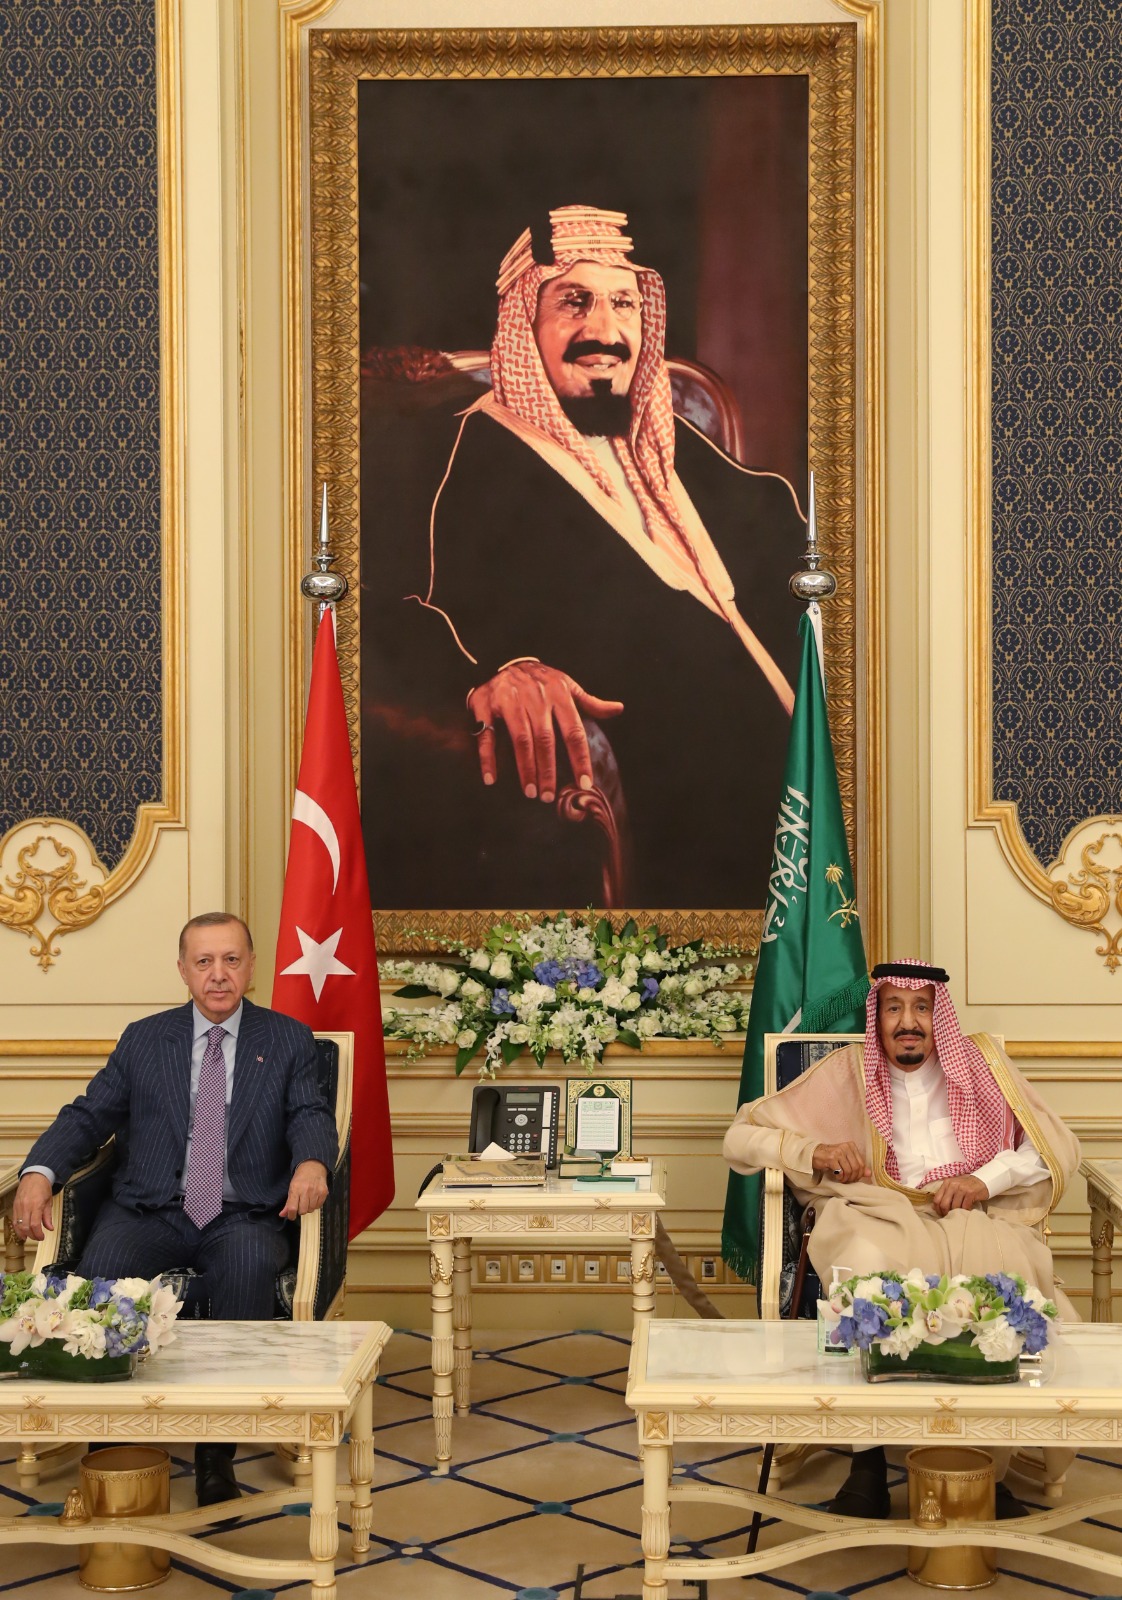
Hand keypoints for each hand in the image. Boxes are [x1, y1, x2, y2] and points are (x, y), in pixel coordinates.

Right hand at [10, 1173, 53, 1241]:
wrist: (34, 1176)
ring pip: (18, 1225)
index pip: (35, 1224)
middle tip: (37, 1237)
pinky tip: (22, 1232)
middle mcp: (26, 1206)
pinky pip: (14, 1220)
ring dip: (23, 1233)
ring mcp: (19, 1206)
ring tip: (29, 1237)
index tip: (42, 1237)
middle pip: (26, 1227)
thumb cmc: (43, 1187)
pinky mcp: (14, 1206)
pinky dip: (17, 1228)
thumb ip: (48, 1216)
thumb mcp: (49, 1201)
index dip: (38, 1234)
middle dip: (32, 1235)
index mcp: (36, 1205)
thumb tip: (50, 1228)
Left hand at [279, 1160, 328, 1219]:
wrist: (313, 1166)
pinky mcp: (324, 1192)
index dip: (291, 1215)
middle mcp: (306, 1190)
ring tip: (307, 1200)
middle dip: (300, 1211)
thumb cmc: (301, 1178)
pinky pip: (319, 1206)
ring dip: (308, 1208)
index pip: (292, 1208)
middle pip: (302, 1211)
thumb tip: (282, 1215)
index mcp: (295, 1189)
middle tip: (300, 1205)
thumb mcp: (291, 1187)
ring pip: (311, 1210)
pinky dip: (315, 1205)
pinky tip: (313, 1199)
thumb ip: (288, 1202)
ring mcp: (316, 1191)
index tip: (291, 1216)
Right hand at [468, 661, 623, 801]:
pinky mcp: (486, 704)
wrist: (504, 658)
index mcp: (559, 695)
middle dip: (548, 770)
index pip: (574, 732)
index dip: (580, 760)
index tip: (585, 784)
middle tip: (547, 797)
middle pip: (545, 740)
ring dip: (525, 768)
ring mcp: (510, 700)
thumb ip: (590, 702)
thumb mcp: (567, 685)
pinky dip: (488, 758)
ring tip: (530, 792)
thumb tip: (618, 709)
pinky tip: (491, 778)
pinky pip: (487, 735)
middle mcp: (536, 698)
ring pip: (521, 739)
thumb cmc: (541, 680)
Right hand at [811, 1142, 870, 1183]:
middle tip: (848, 1181)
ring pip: (849, 1171)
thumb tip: (869, 1173)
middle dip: (853, 1177)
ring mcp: (838, 1152)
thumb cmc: (831, 1157)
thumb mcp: (846, 1159)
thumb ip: (857, 1165)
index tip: (854, 1178)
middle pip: (856, 1168)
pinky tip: (837, 1177)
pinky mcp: (831, 1158)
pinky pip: (840, 1172)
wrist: (814, 1153)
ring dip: (846, 1178)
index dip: (859, 1174)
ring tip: (842, 1179)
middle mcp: (846, 1147)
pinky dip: (840, 1177)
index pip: (861, 1163)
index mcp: (851, 1146)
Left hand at [930, 1174, 988, 1215]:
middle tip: (949, 1216)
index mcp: (946, 1183)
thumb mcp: (954, 1185)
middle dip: (946, 1213)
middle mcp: (953, 1185)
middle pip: (944, 1204)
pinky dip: (965, 1211)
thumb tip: (935, 1207)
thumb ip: (945, 1193)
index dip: (938, 1209)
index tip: (941, 1214)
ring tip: (958, 1214)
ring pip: (954, 1207)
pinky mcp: (970, 1193)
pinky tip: (966, 1211)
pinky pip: (965, 1207)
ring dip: (956, 1212)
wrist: (982, 1180)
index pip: (937, 1199)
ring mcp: (961, 1188)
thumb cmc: (966, 1185)